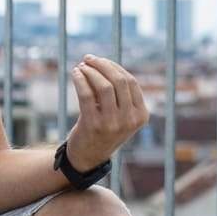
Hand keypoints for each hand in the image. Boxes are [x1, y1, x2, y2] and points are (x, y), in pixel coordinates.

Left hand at [65, 54, 149, 172]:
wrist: (88, 156)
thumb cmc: (104, 128)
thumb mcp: (121, 114)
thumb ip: (120, 93)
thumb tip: (104, 62)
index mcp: (141, 115)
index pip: (130, 82)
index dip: (114, 67)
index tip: (100, 60)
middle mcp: (130, 120)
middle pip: (119, 81)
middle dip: (102, 65)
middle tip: (88, 58)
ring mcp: (112, 123)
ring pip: (104, 86)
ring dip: (90, 71)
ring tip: (81, 66)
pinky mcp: (93, 125)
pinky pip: (86, 94)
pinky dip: (80, 79)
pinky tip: (75, 73)